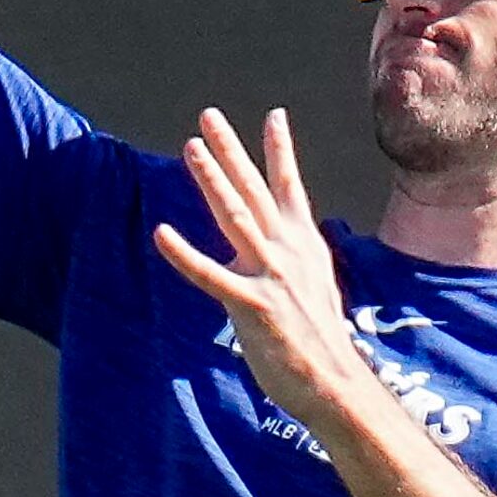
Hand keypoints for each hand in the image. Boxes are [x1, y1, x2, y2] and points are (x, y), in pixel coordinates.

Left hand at [154, 110, 375, 423]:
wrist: (335, 383)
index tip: (274, 114)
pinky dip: (184, 254)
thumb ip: (296, 259)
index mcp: (305, 245)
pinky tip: (161, 233)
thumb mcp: (316, 286)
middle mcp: (289, 251)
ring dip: (211, 180)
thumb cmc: (321, 341)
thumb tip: (288, 246)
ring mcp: (271, 276)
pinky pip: (211, 275)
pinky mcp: (252, 306)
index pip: (291, 186)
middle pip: (255, 189)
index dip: (280, 149)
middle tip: (209, 117)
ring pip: (235, 217)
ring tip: (192, 149)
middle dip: (231, 150)